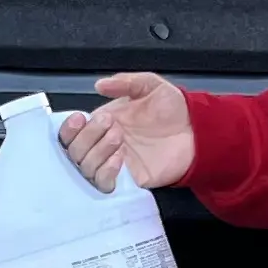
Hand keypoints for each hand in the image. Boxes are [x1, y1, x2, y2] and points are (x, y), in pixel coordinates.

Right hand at [59, 73, 195, 192]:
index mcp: (103, 123)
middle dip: (88, 137)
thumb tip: (99, 85)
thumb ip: (125, 82)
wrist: (198, 131)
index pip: (71, 131)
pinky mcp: (128, 180)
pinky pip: (103, 184)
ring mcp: (115, 164)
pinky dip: (105, 172)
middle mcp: (104, 145)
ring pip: (85, 167)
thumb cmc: (174, 108)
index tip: (81, 118)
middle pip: (74, 150)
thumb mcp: (150, 85)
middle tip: (112, 125)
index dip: (70, 128)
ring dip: (97, 152)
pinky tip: (120, 159)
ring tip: (119, 139)